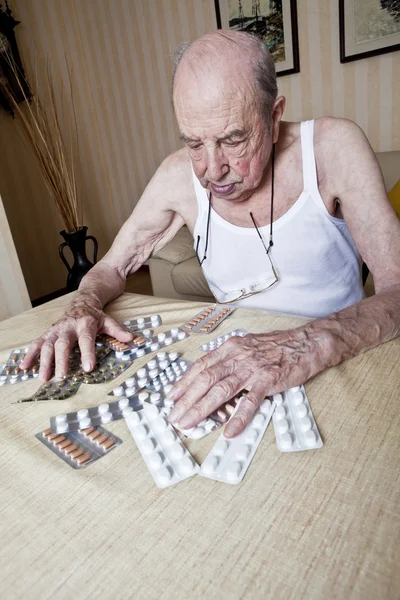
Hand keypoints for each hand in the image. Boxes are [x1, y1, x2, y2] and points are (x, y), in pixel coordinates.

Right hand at [20, 295, 132, 380]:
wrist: (82, 301)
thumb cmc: (96, 316)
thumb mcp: (109, 321)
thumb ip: (118, 331)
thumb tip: (132, 339)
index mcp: (85, 324)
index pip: (86, 340)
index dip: (87, 354)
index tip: (88, 368)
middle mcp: (68, 327)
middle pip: (63, 344)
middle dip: (62, 361)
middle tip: (62, 377)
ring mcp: (56, 330)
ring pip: (47, 345)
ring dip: (44, 362)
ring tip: (44, 378)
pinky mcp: (48, 333)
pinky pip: (36, 343)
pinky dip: (29, 355)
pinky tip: (24, 367)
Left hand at [167, 329, 324, 436]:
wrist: (307, 343)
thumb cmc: (278, 346)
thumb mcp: (247, 345)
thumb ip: (230, 358)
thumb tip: (211, 373)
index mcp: (231, 348)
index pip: (201, 366)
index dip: (184, 382)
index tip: (171, 396)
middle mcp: (238, 357)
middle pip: (205, 379)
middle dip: (186, 400)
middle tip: (174, 416)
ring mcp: (252, 369)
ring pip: (220, 390)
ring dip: (201, 408)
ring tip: (189, 423)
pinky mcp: (268, 381)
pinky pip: (250, 402)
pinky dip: (239, 418)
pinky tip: (229, 431)